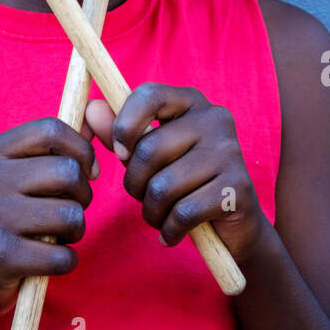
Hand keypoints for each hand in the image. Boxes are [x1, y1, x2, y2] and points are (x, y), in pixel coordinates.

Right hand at [0, 118, 98, 324]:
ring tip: (57, 235)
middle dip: (83, 195)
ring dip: (76, 231)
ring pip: (71, 215)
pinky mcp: (0, 256)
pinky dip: (65, 261)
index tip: (87, 171)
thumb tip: (98, 111)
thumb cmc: (3, 217)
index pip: (51, 129)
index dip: (81, 149)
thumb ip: (57, 146)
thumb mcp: (17, 174)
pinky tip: (47, 260)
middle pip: (68, 172)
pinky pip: (62, 256)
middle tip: (70, 209)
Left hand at [85, 83, 265, 264]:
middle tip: (145, 198)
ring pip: (163, 186)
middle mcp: (215, 119)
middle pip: (149, 150)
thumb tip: (92, 109)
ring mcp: (230, 152)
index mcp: (192, 102)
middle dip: (135, 185)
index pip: (149, 95)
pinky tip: (172, 233)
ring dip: (152, 213)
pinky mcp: (237, 188)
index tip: (120, 154)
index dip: (125, 126)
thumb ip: (122, 132)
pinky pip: (183, 213)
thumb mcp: (153, 154)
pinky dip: (169, 230)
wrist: (236, 225)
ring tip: (160, 217)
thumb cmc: (186, 182)